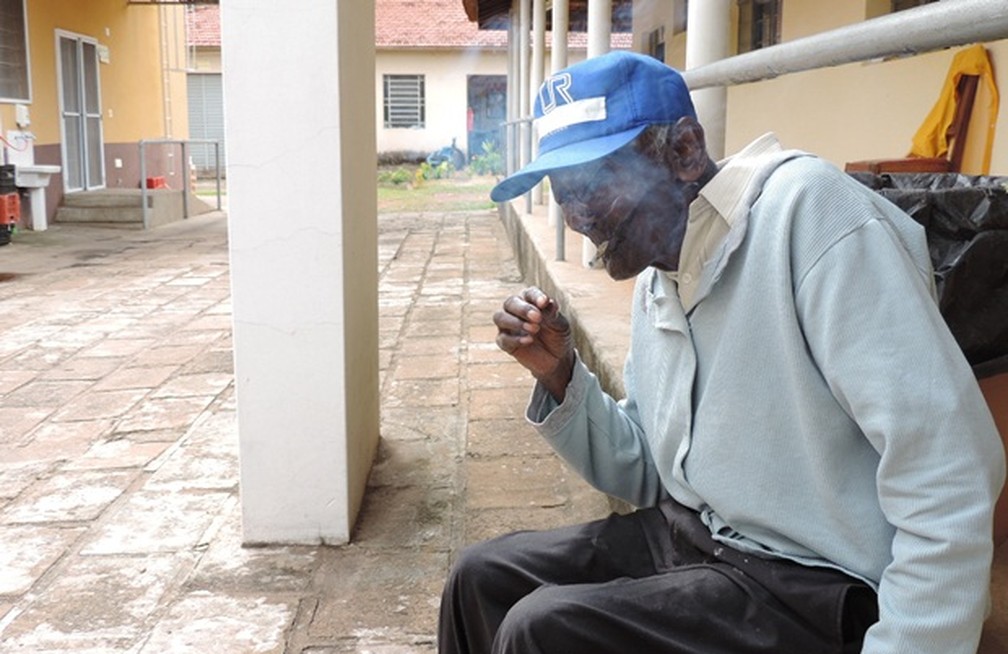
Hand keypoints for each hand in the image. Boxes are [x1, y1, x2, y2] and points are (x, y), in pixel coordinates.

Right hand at [493, 287, 574, 401]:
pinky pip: (503, 338)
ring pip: (500, 317)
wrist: (556, 358)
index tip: (544, 302)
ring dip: (515, 322)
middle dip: (523, 309)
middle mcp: (515, 310)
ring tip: (534, 329)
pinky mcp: (505, 343)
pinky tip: (529, 340)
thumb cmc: (557, 335)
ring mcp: (508, 326)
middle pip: (510, 302)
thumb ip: (553, 314)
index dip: (535, 296)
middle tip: (537, 317)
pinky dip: (515, 339)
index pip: (529, 293)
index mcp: (530, 301)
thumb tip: (548, 302)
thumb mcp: (560, 324)